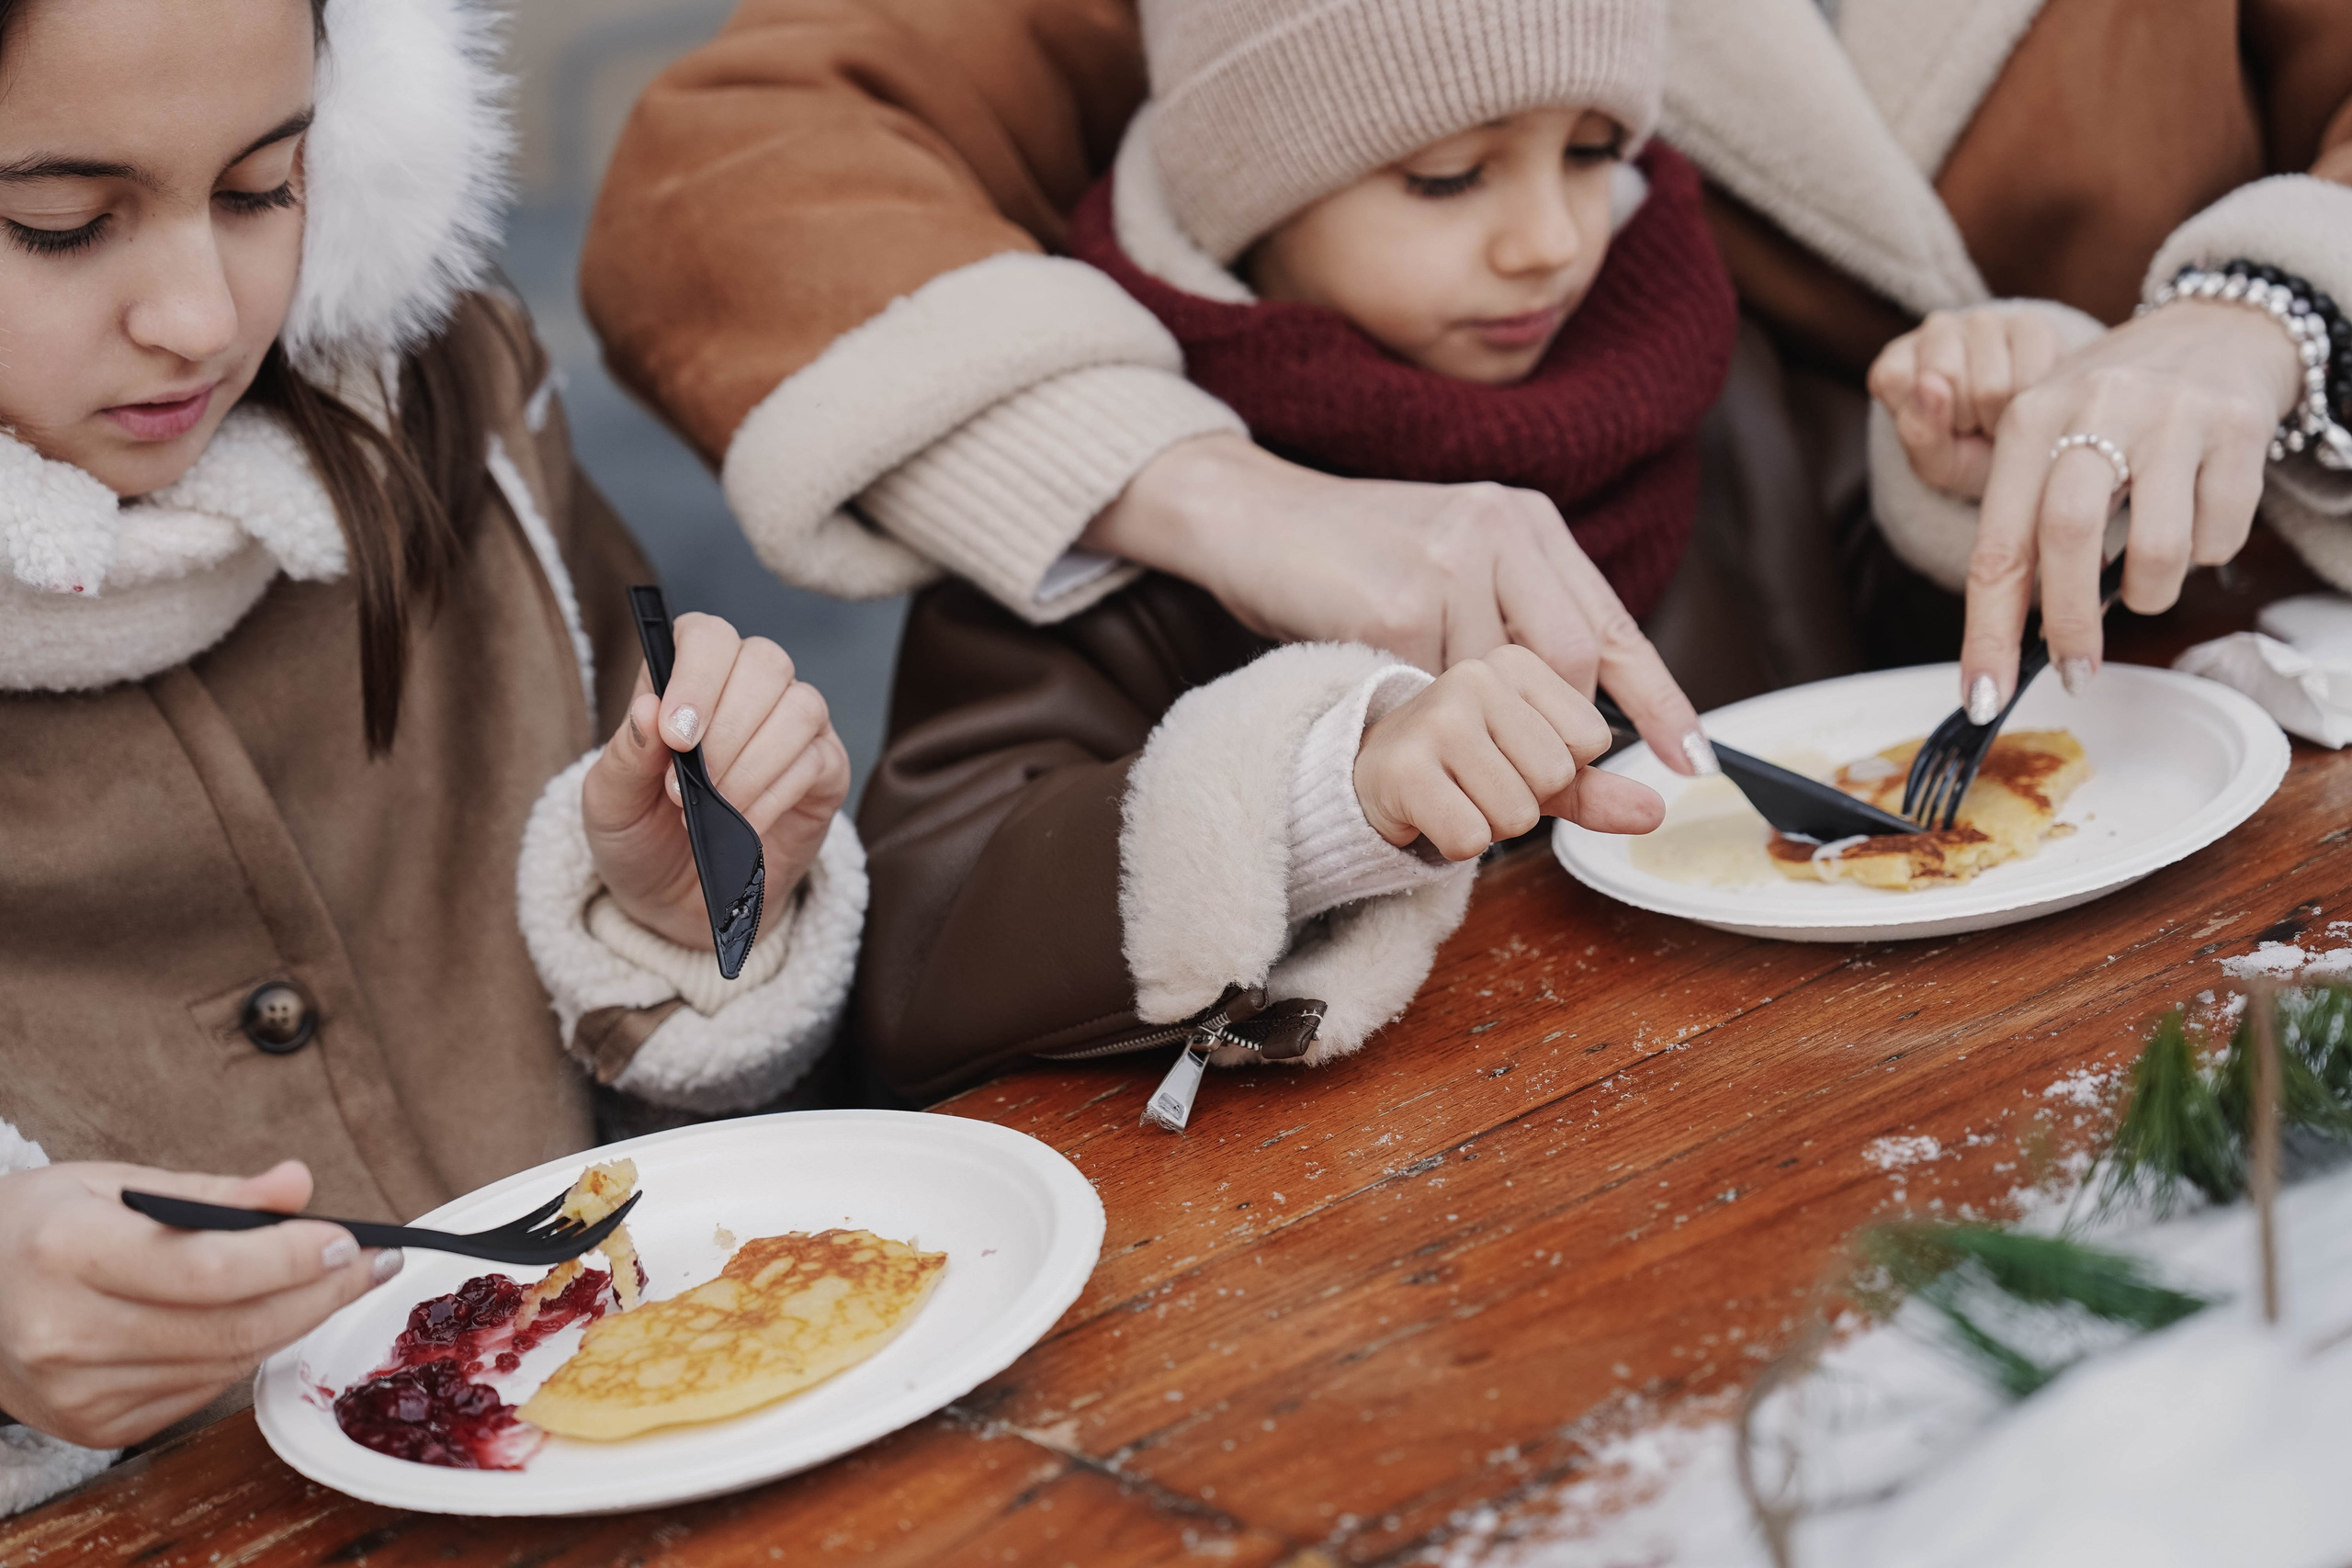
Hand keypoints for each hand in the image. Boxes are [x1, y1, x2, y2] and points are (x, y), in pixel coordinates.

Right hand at [0, 1160, 394, 1448]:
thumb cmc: (41, 1225)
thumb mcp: (114, 1181)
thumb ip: (213, 1192)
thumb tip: (297, 1185)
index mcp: (66, 1252)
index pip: (209, 1268)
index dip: (292, 1258)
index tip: (349, 1238)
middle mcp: (65, 1331)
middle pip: (229, 1327)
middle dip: (319, 1294)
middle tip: (371, 1264)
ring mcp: (76, 1390)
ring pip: (224, 1365)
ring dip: (295, 1325)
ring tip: (334, 1285)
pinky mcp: (91, 1425)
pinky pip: (199, 1391)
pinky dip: (245, 1353)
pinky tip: (266, 1319)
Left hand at [585, 613, 849, 952]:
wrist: (676, 904)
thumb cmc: (640, 837)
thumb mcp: (609, 802)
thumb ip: (625, 754)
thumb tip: (650, 708)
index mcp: (687, 679)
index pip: (707, 636)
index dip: (696, 675)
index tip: (675, 734)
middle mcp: (747, 690)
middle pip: (765, 661)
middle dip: (726, 729)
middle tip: (684, 789)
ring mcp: (793, 728)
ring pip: (800, 707)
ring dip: (751, 765)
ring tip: (712, 810)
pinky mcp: (825, 770)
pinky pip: (817, 761)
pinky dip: (773, 797)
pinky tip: (742, 826)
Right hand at [1085, 433, 1715, 775]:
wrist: (1252, 514)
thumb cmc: (1352, 561)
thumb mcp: (1452, 584)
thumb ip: (1517, 644)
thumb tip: (1594, 755)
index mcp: (1526, 521)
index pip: (1611, 623)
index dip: (1657, 698)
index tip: (1691, 758)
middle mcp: (1500, 531)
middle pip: (1569, 667)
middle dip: (1549, 733)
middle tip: (1514, 762)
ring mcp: (1449, 565)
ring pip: (1499, 694)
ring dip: (1468, 728)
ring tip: (1421, 707)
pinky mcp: (1397, 605)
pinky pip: (1435, 697)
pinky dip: (1414, 715)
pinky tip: (1384, 691)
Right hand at [1353, 646, 1664, 860]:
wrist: (1364, 771)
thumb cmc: (1456, 761)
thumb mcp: (1532, 766)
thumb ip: (1594, 785)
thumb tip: (1656, 812)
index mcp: (1515, 662)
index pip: (1589, 740)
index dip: (1555, 768)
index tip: (1506, 756)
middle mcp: (1475, 675)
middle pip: (1554, 777)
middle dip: (1521, 800)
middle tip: (1474, 780)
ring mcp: (1437, 718)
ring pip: (1517, 813)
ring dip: (1488, 823)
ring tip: (1451, 792)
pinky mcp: (1405, 767)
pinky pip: (1471, 838)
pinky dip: (1454, 842)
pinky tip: (1426, 810)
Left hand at [1869, 306, 2070, 498]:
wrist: (2024, 452)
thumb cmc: (1966, 455)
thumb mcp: (1935, 462)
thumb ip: (1919, 432)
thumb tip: (1929, 381)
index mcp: (1895, 364)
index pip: (1896, 379)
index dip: (1926, 418)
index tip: (1938, 428)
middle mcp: (1934, 329)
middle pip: (1946, 375)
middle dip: (1964, 417)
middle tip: (1972, 424)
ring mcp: (1983, 320)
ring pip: (1991, 383)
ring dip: (1999, 415)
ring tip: (1996, 415)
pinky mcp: (2030, 323)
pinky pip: (2031, 375)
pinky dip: (2031, 403)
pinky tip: (2022, 402)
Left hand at [1958, 301, 2300, 711]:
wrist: (2217, 330)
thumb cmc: (2115, 408)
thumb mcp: (2050, 436)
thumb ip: (2025, 521)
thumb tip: (2014, 634)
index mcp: (2029, 418)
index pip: (1996, 545)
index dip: (1987, 631)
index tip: (1984, 694)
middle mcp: (2094, 407)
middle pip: (2066, 540)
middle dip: (2069, 626)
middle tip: (2075, 670)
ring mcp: (2170, 415)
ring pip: (2154, 548)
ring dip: (2149, 593)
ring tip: (2145, 583)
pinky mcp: (2236, 427)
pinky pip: (2220, 534)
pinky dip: (2207, 554)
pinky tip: (2196, 522)